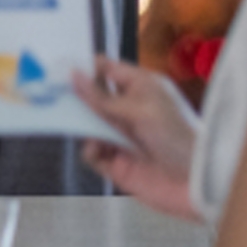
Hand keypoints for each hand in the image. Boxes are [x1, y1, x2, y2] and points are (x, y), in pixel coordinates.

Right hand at [73, 54, 202, 221]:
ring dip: (83, 125)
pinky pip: (93, 152)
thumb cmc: (174, 135)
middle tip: (51, 95)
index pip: (108, 69)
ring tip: (78, 125)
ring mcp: (121, 136)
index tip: (59, 64)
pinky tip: (97, 150)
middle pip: (94, 97)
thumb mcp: (139, 110)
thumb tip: (74, 75)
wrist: (195, 182)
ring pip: (90, 125)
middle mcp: (128, 109)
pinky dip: (91, 149)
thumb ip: (103, 98)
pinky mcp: (116, 163)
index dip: (86, 66)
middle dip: (77, 97)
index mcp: (139, 87)